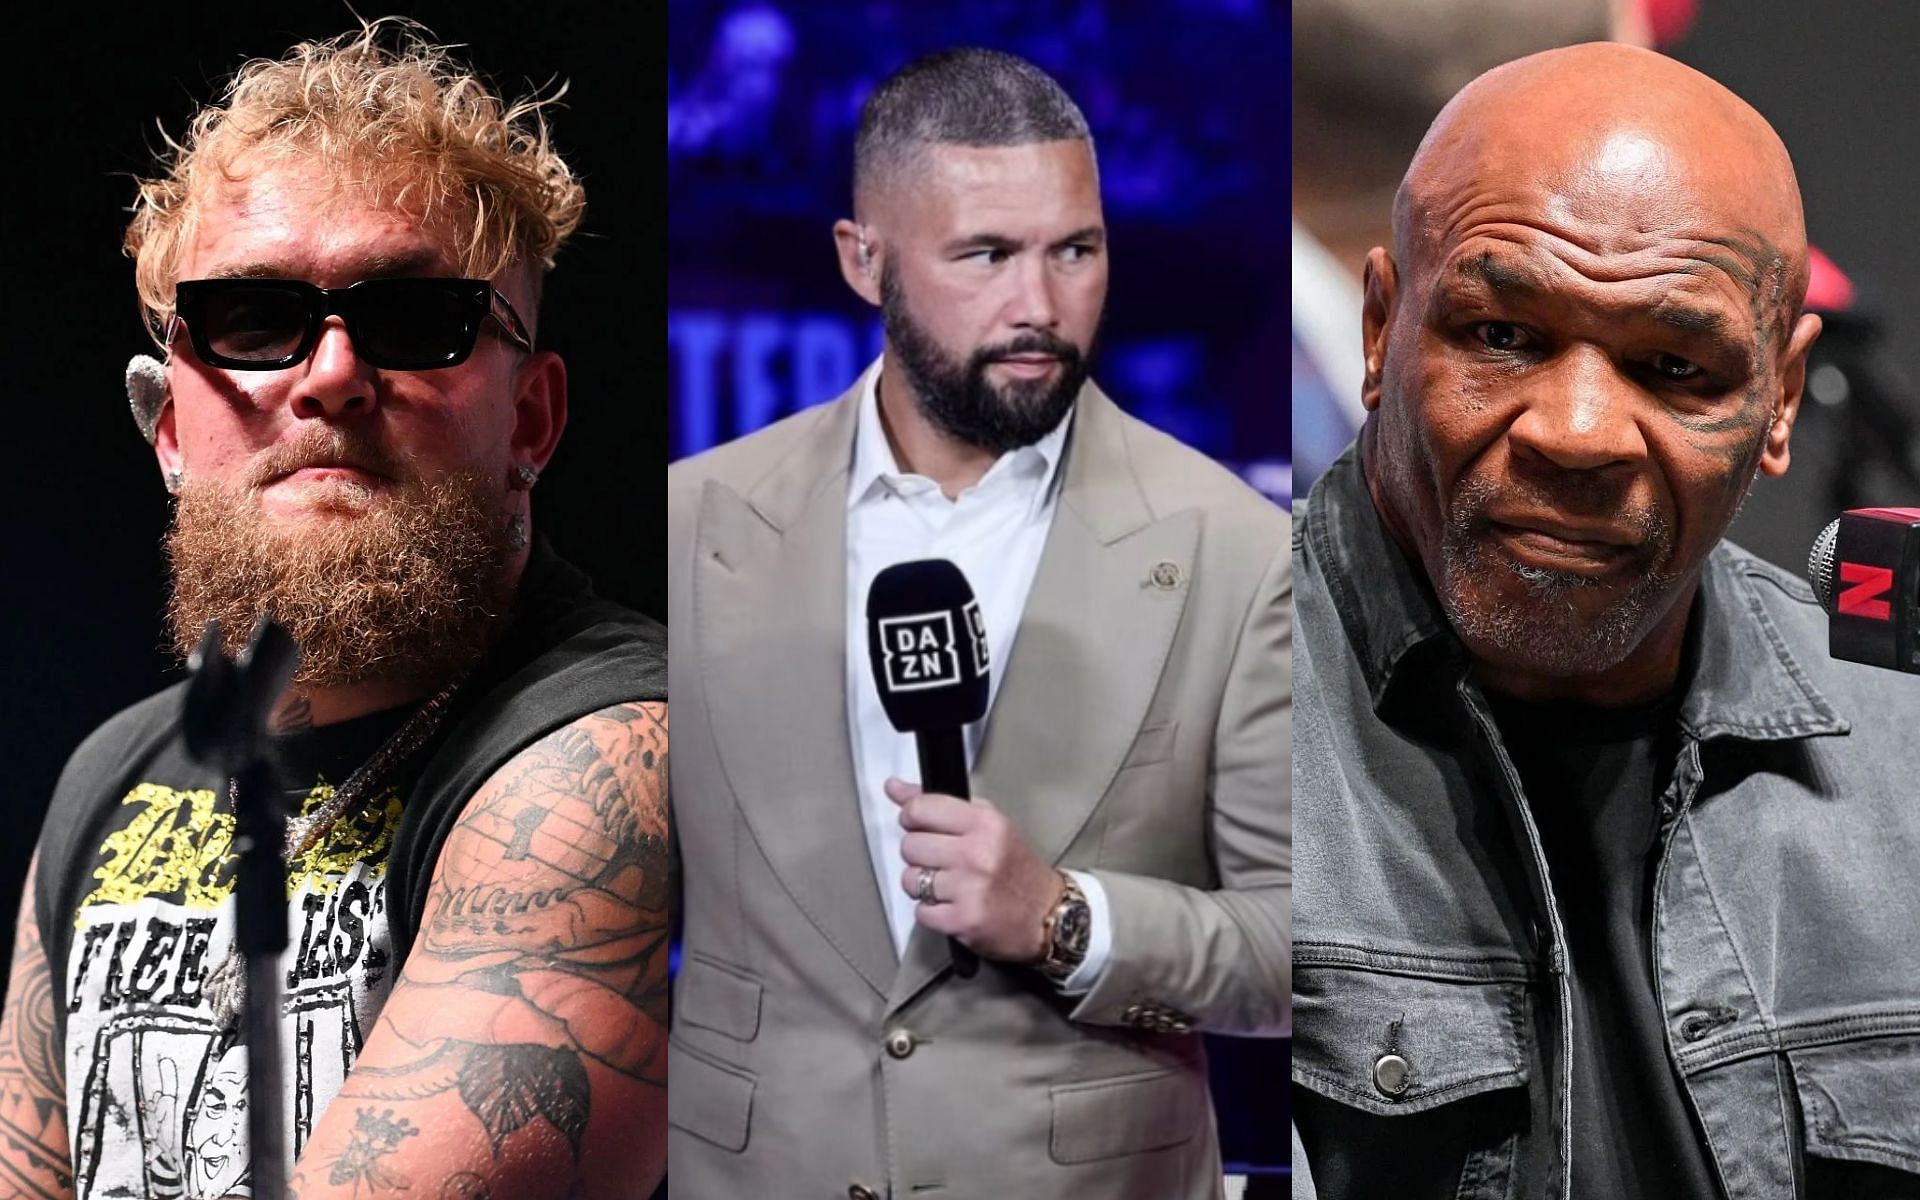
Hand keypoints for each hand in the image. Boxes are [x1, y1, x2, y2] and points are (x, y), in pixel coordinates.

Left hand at [888, 777, 1064, 962]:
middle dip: (920, 855)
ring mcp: (970, 888)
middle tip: (942, 862)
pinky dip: (932, 912)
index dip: (911, 818)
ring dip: (923, 886)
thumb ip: (939, 804)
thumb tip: (894, 788)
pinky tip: (953, 906)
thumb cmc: (1016, 869)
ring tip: (949, 886)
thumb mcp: (987, 824)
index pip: (921, 808)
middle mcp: (977, 853)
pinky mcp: (963, 920)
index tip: (919, 826)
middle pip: (910, 846)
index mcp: (984, 823)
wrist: (1050, 916)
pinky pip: (921, 912)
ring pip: (910, 880)